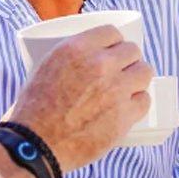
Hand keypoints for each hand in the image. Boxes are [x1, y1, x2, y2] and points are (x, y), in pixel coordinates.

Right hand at [5, 25, 152, 169]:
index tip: (113, 51)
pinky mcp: (125, 115)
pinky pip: (145, 100)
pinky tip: (128, 107)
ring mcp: (115, 89)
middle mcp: (99, 65)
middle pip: (131, 50)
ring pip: (144, 72)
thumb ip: (70, 59)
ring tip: (127, 88)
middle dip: (127, 60)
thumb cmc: (33, 112)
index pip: (111, 32)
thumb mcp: (44, 70)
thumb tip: (88, 58)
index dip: (114, 42)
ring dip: (136, 79)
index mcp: (76, 49)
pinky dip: (137, 104)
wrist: (34, 145)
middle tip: (120, 71)